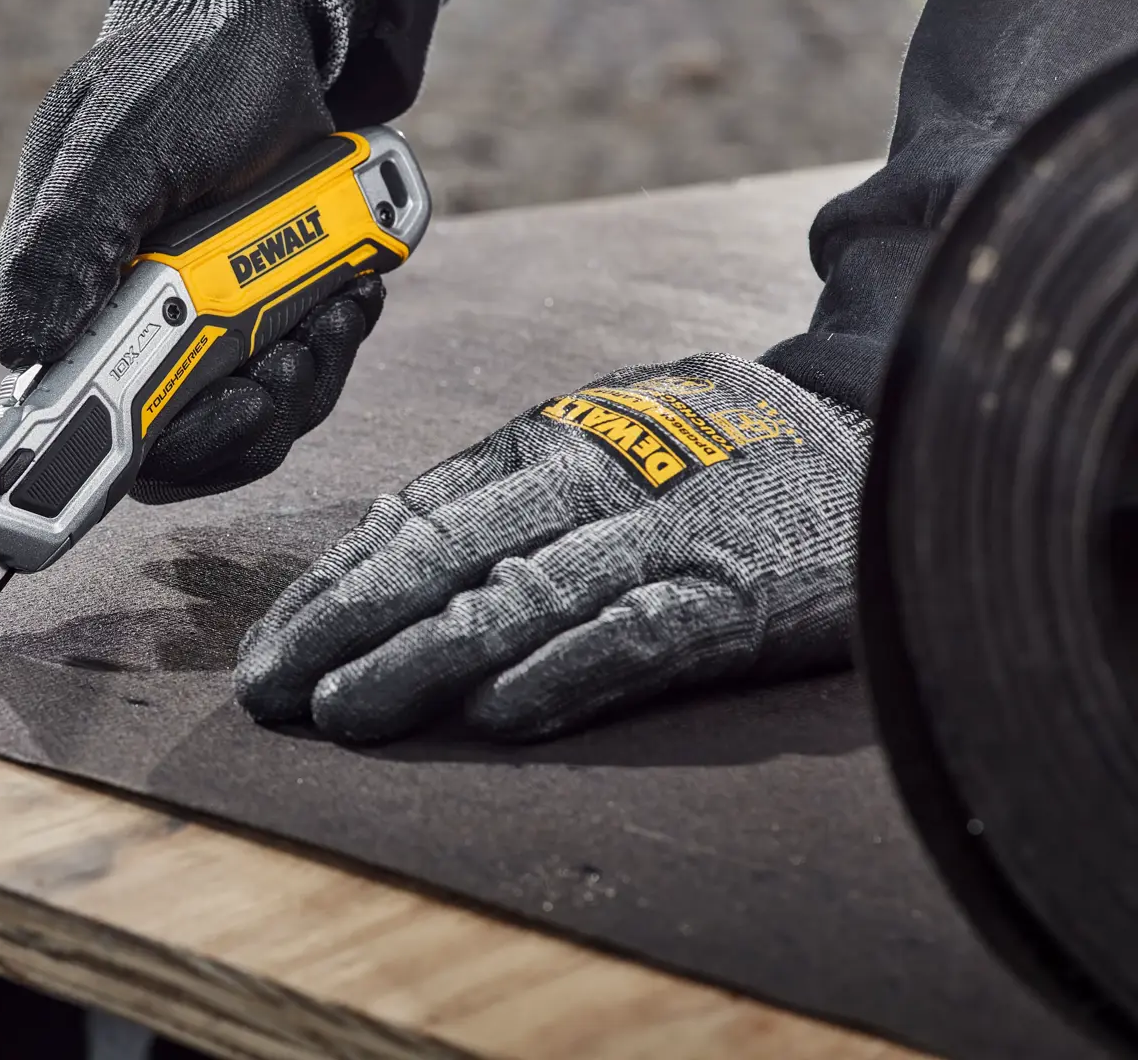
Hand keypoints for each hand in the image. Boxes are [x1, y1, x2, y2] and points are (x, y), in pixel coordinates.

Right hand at [0, 0, 375, 500]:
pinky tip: (347, 296)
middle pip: (176, 445)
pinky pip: (298, 377)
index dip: (118, 461)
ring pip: (249, 419)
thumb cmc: (180, 77)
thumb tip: (17, 350)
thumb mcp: (120, 151)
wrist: (271, 33)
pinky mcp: (264, 319)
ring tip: (329, 313)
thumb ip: (69, 246)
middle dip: (243, 422)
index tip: (190, 435)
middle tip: (285, 366)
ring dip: (301, 382)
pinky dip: (331, 349)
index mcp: (70, 296)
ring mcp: (202, 327)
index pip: (73, 419)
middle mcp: (130, 326)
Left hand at [234, 353, 871, 742]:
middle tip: (268, 688)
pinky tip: (495, 713)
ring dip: (422, 656)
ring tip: (343, 710)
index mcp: (551, 436)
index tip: (271, 645)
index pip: (414, 513)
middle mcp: (594, 475)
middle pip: (445, 551)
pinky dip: (564, 669)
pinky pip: (636, 632)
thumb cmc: (715, 449)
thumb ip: (511, 490)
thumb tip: (390, 549)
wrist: (880, 437)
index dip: (333, 583)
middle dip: (343, 623)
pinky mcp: (735, 590)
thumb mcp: (605, 436)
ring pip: (520, 594)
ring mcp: (663, 531)